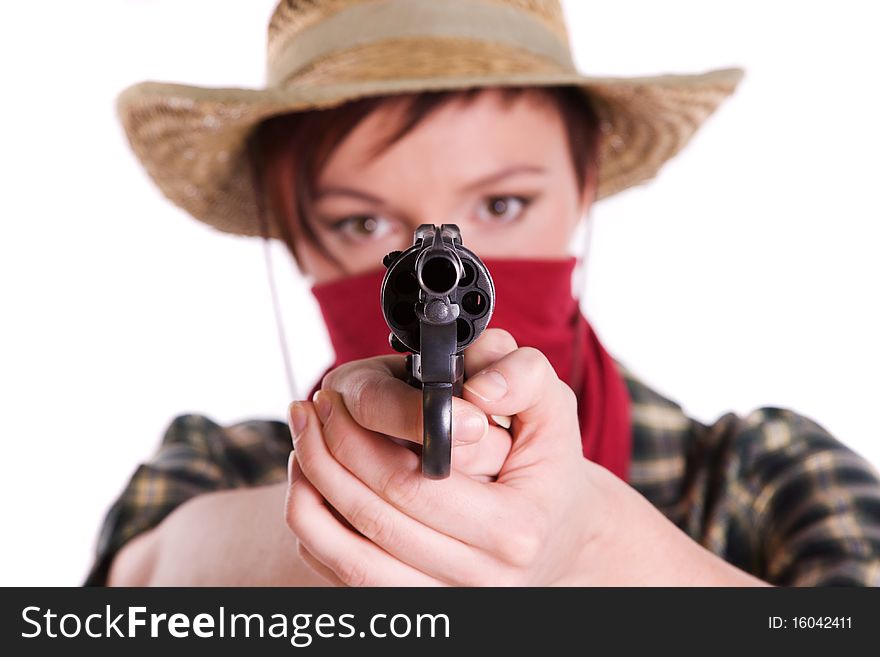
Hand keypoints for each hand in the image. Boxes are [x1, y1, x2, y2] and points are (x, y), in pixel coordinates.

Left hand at [285, 328, 767, 585]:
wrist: (559, 537)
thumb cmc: (547, 468)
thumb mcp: (553, 410)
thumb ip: (524, 379)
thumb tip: (475, 390)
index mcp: (513, 528)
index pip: (413, 482)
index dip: (360, 436)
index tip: (334, 395)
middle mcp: (478, 577)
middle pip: (374, 517)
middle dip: (328, 454)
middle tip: (309, 408)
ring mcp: (446, 600)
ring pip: (348, 559)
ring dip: (311, 494)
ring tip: (303, 442)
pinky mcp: (418, 606)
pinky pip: (345, 579)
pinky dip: (318, 532)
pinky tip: (314, 483)